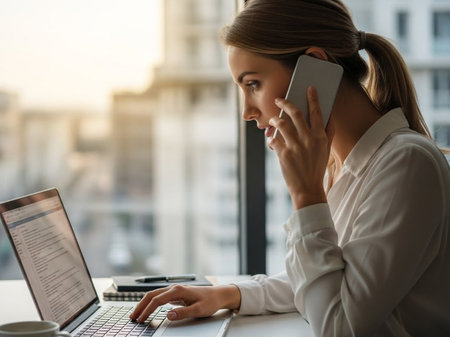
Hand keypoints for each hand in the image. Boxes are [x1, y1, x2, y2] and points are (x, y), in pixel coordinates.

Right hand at [129, 284, 240, 321]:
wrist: (219, 294)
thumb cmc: (210, 301)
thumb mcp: (198, 310)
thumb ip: (183, 312)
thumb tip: (168, 315)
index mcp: (178, 290)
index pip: (157, 300)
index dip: (147, 310)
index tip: (140, 319)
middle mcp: (174, 288)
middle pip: (152, 295)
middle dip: (141, 306)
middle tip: (133, 317)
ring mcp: (175, 290)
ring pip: (154, 295)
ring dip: (144, 303)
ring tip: (137, 314)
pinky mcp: (176, 293)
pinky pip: (159, 297)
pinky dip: (151, 302)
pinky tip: (148, 309)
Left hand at [267, 86, 333, 209]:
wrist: (308, 189)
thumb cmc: (316, 168)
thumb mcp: (326, 150)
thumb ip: (328, 133)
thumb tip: (328, 116)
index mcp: (320, 137)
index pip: (317, 113)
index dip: (313, 98)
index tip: (309, 88)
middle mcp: (308, 140)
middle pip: (295, 114)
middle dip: (285, 103)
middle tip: (278, 99)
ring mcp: (295, 147)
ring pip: (281, 124)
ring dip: (275, 120)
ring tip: (273, 121)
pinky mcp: (283, 154)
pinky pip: (273, 140)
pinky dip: (271, 139)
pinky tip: (271, 139)